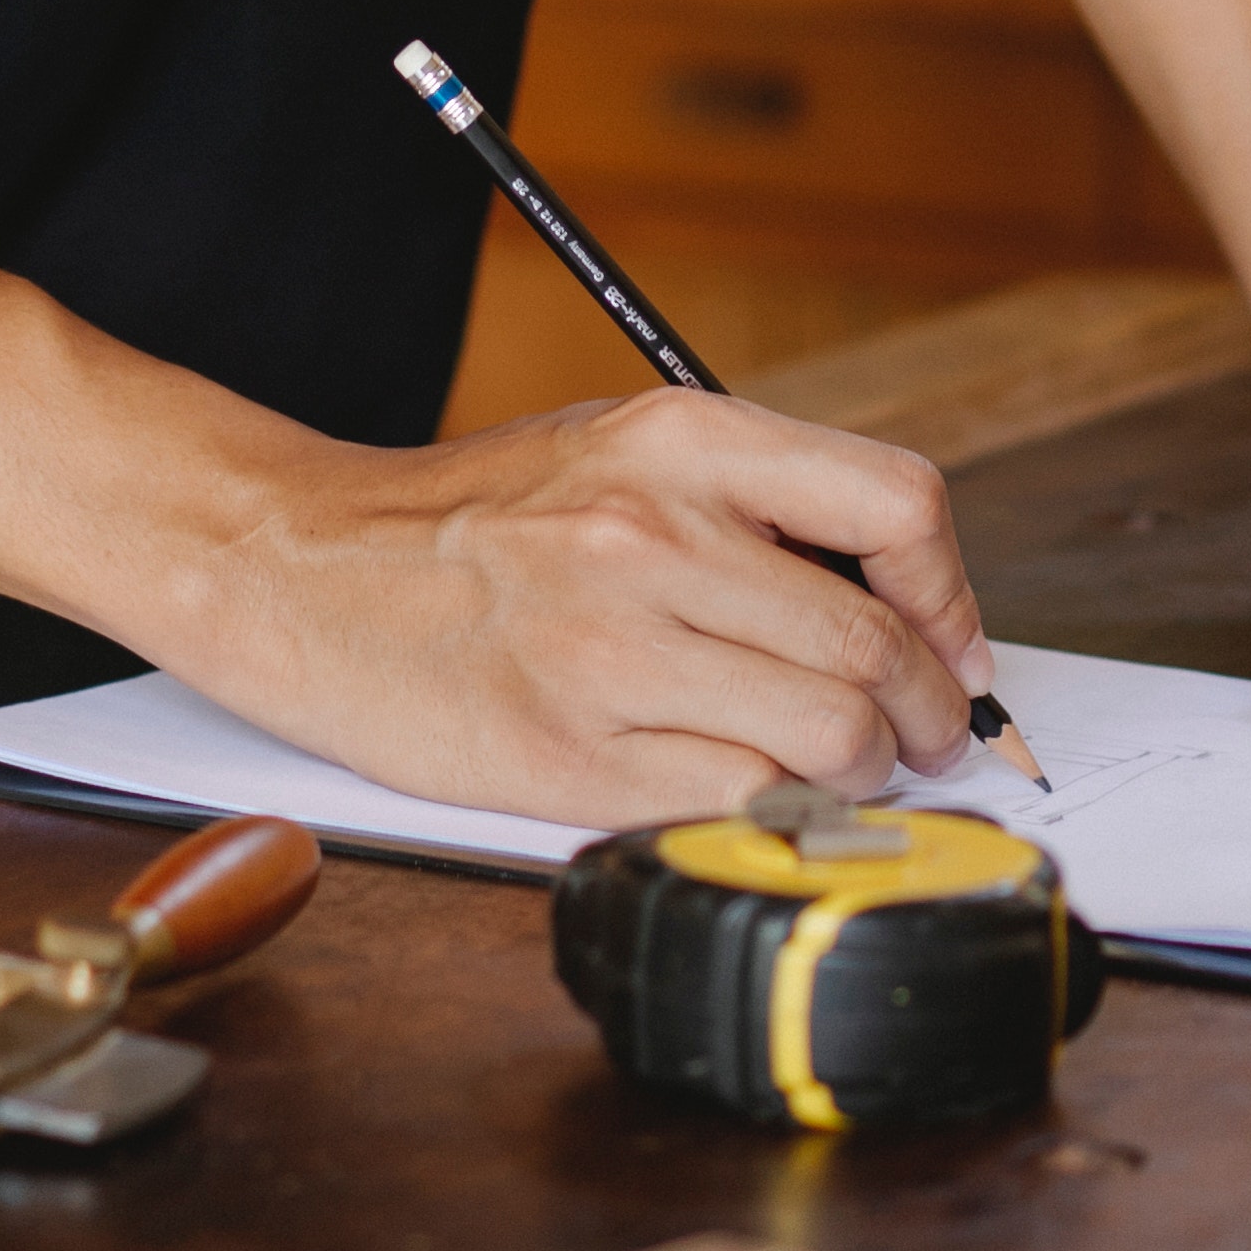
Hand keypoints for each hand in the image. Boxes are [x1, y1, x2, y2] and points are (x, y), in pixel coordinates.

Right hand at [172, 388, 997, 826]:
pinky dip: (779, 812)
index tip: (951, 648)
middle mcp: (653, 534)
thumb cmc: (469, 517)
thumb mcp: (616, 449)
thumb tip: (901, 603)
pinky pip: (743, 802)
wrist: (299, 567)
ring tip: (836, 768)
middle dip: (925, 714)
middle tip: (920, 737)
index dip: (951, 595)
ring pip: (829, 739)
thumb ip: (749, 501)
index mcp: (678, 439)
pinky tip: (759, 794)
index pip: (897, 505)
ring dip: (861, 773)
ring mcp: (611, 651)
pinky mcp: (572, 757)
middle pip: (874, 648)